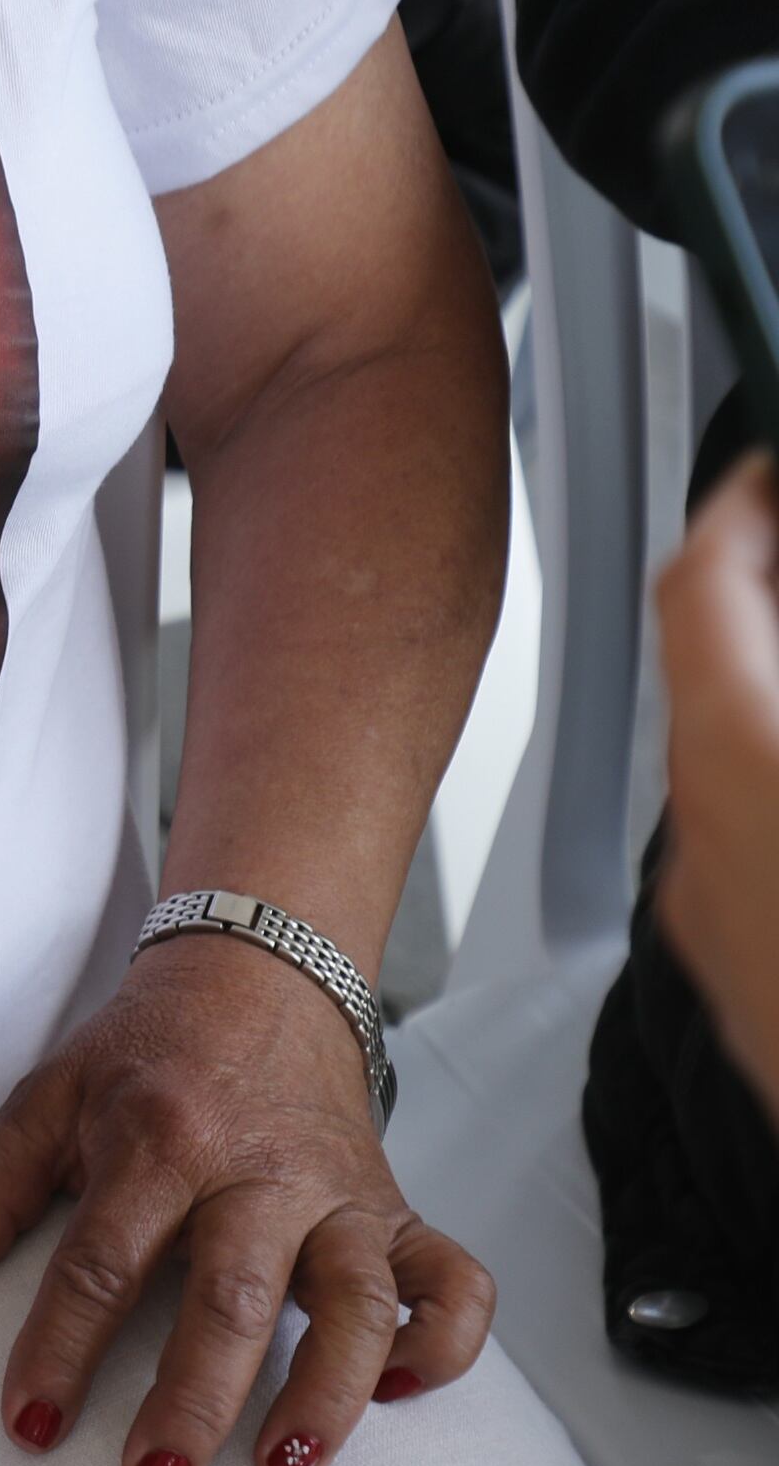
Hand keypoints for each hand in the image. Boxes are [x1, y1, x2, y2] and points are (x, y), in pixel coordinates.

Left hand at [0, 942, 491, 1465]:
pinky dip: (442, 1342)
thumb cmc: (150, 1049)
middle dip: (195, 1397)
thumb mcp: (49, 1094)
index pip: (102, 1260)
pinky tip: (396, 1389)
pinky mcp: (397, 1209)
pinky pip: (454, 1283)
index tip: (30, 1423)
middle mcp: (258, 1170)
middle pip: (230, 1295)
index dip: (61, 1348)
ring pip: (353, 1302)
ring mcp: (337, 1194)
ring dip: (326, 1393)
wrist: (257, 972)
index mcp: (160, 1138)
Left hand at [656, 452, 778, 1103]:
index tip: (763, 478)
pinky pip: (747, 857)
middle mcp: (707, 838)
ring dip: (769, 710)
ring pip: (726, 772)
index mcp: (749, 762)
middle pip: (705, 681)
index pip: (696, 593)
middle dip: (763, 615)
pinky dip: (778, 799)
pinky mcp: (741, 987)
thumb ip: (777, 661)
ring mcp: (715, 924)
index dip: (732, 516)